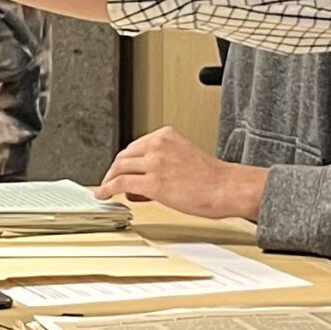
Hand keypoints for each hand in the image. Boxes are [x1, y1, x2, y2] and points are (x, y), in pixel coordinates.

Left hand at [93, 126, 266, 221]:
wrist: (226, 188)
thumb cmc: (213, 179)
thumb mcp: (183, 159)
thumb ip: (160, 165)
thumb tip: (137, 186)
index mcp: (166, 135)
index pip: (135, 146)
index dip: (125, 161)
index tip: (120, 170)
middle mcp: (158, 144)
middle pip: (124, 156)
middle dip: (115, 170)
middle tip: (110, 181)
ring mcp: (154, 162)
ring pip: (120, 168)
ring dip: (109, 180)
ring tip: (105, 190)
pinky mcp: (152, 182)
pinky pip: (121, 184)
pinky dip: (108, 189)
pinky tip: (104, 194)